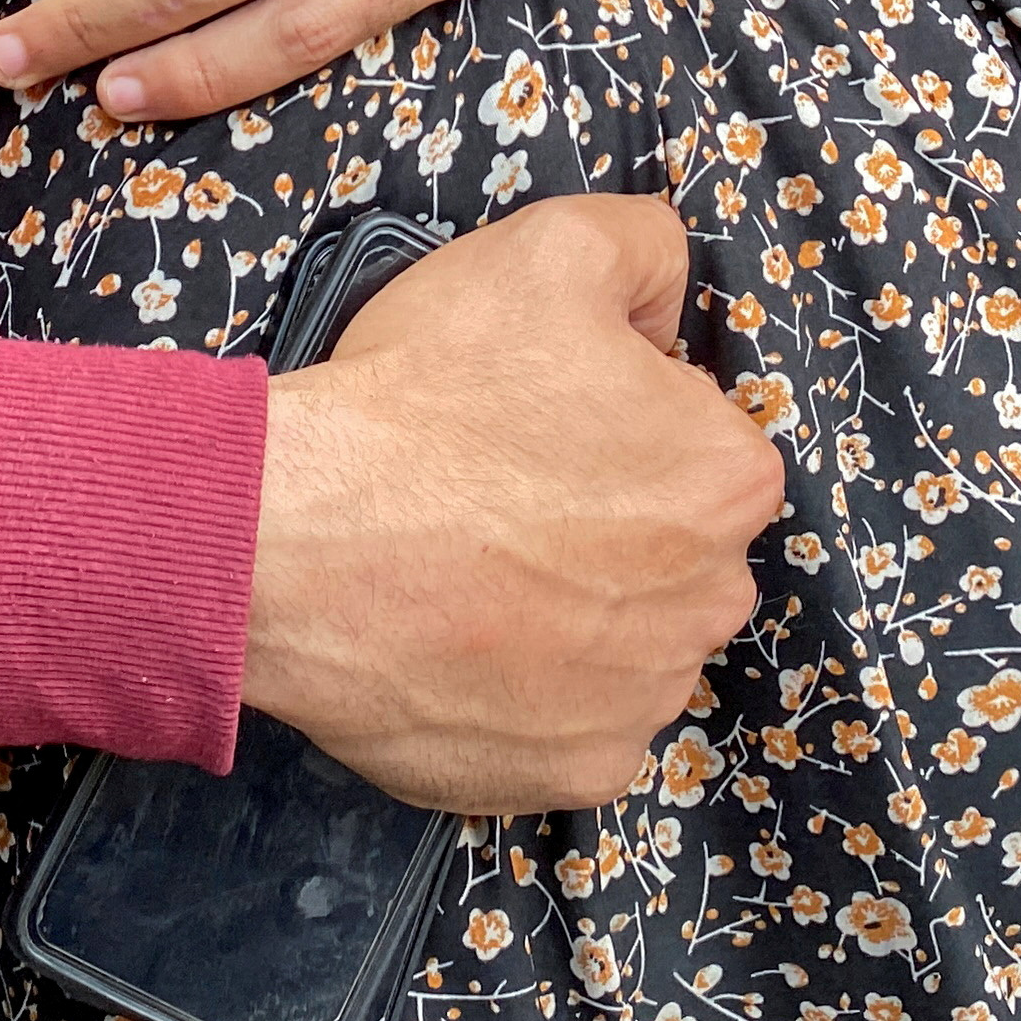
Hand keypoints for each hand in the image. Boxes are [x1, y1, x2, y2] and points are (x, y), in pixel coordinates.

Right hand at [242, 197, 785, 813]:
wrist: (292, 538)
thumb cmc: (427, 392)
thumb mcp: (551, 247)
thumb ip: (648, 246)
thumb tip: (671, 295)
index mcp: (728, 478)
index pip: (700, 439)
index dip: (621, 416)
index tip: (536, 416)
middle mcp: (713, 601)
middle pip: (675, 546)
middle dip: (610, 521)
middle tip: (498, 489)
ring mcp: (643, 698)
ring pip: (628, 637)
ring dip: (574, 609)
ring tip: (471, 567)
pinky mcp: (574, 773)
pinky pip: (575, 723)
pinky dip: (530, 693)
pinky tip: (465, 640)